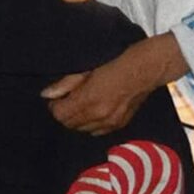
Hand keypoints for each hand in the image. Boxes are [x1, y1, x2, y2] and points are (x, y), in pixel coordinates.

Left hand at [43, 36, 185, 135]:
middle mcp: (99, 115)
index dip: (55, 106)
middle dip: (65, 113)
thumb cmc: (116, 62)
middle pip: (69, 124)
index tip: (57, 98)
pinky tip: (94, 111)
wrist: (147, 67)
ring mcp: (111, 122)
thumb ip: (66, 84)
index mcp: (89, 100)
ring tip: (81, 104)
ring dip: (78, 119)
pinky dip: (91, 124)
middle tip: (67, 100)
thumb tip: (46, 95)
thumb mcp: (87, 68)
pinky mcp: (120, 124)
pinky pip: (97, 131)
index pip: (60, 115)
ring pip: (82, 129)